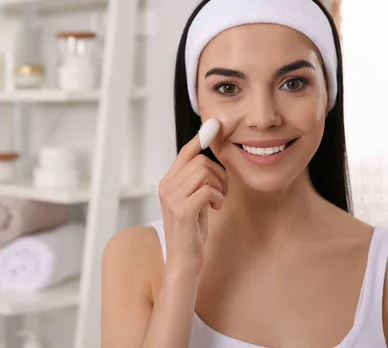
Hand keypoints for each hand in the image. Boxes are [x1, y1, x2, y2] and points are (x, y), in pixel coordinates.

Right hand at [158, 128, 226, 275]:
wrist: (184, 260)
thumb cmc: (191, 230)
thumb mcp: (192, 200)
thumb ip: (196, 181)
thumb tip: (208, 158)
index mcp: (168, 182)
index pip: (185, 153)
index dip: (200, 139)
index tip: (213, 127)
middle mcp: (166, 187)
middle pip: (200, 161)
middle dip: (219, 174)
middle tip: (221, 191)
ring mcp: (173, 198)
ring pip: (205, 172)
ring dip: (219, 185)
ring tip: (217, 200)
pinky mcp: (183, 210)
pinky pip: (208, 189)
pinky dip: (218, 196)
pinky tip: (216, 208)